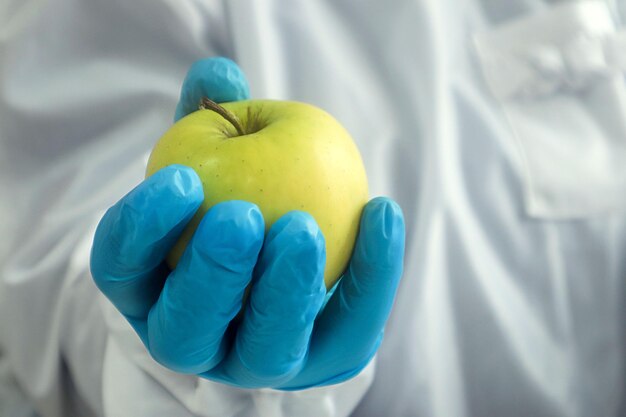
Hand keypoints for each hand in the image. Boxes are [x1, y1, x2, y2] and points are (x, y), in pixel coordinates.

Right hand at [90, 57, 405, 388]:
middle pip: (187, 329)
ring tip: (304, 226)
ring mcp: (256, 359)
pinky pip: (347, 332)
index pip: (123, 269)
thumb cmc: (236, 199)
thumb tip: (218, 77)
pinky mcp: (321, 362)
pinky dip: (370, 275)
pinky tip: (380, 212)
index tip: (182, 177)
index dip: (143, 227)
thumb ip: (210, 120)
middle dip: (212, 274)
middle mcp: (194, 337)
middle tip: (242, 215)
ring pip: (262, 351)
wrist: (286, 262)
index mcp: (150, 288)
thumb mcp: (216, 158)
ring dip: (284, 290)